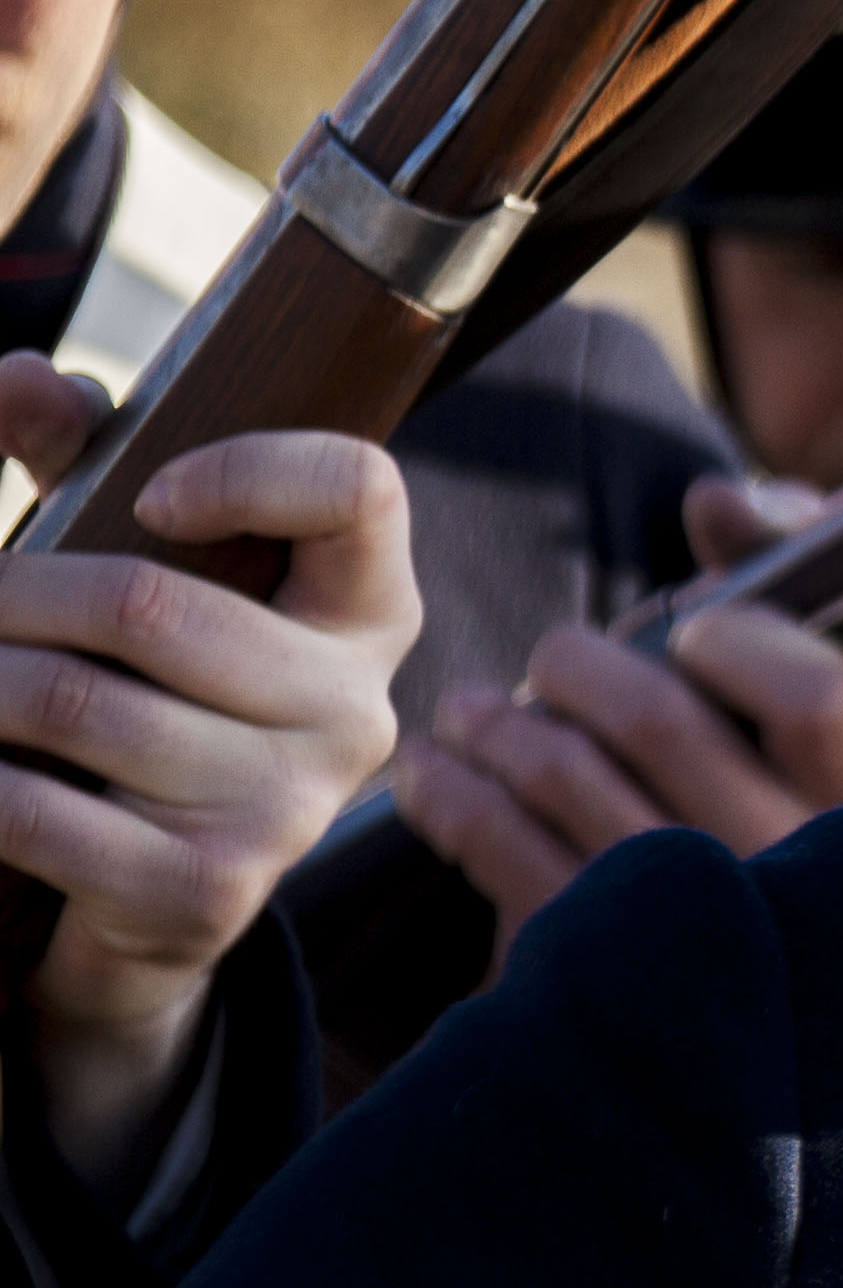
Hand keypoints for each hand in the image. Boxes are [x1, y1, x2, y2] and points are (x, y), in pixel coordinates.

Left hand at [0, 358, 415, 1189]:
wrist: (143, 905)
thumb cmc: (137, 694)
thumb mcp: (125, 562)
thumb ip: (78, 459)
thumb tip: (29, 382)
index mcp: (363, 612)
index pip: (360, 492)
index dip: (250, 471)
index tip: (149, 499)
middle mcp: (353, 709)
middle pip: (148, 603)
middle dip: (14, 593)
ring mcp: (288, 809)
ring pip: (74, 701)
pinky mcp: (208, 891)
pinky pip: (37, 811)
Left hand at [390, 478, 842, 951]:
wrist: (749, 1097)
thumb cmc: (792, 898)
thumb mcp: (837, 787)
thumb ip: (788, 623)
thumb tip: (719, 495)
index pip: (819, 694)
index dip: (739, 640)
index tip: (692, 634)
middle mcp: (789, 879)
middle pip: (661, 718)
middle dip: (578, 667)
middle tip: (550, 665)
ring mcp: (687, 929)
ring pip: (564, 773)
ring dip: (496, 723)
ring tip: (469, 715)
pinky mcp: (592, 972)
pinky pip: (498, 845)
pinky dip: (449, 795)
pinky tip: (432, 780)